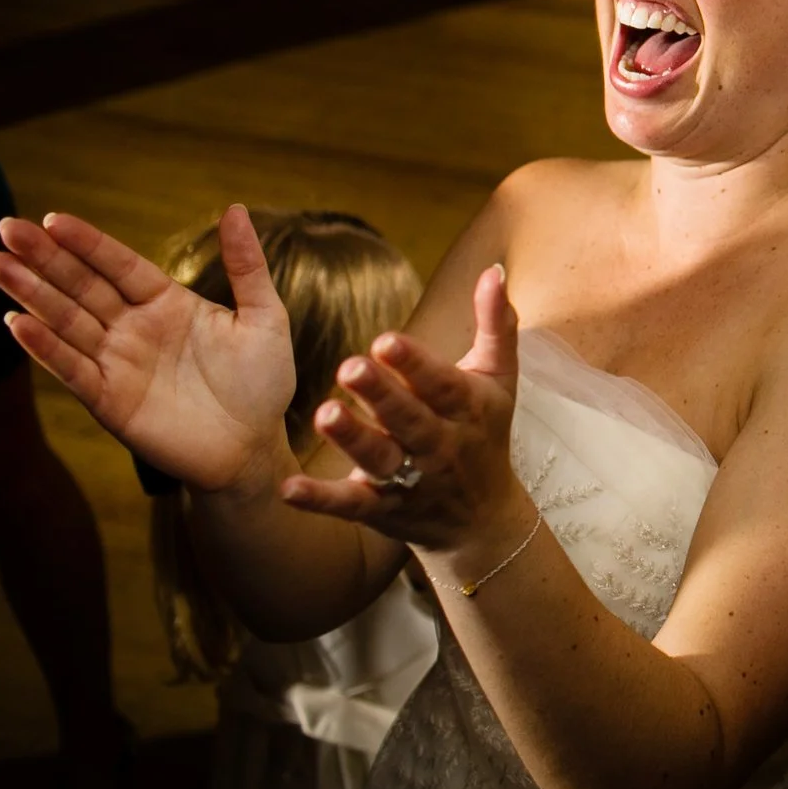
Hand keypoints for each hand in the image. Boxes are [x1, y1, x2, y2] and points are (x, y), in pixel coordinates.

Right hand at [0, 208, 297, 493]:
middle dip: (43, 258)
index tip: (52, 218)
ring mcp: (117, 362)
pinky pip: (70, 369)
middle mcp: (134, 327)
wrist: (253, 448)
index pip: (119, 264)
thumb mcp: (265, 317)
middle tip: (4, 228)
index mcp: (167, 302)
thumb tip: (237, 208)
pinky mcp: (108, 400)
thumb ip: (247, 266)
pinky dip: (43, 348)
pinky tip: (15, 323)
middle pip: (81, 286)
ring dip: (29, 294)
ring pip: (65, 320)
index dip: (87, 242)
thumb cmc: (263, 382)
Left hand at [280, 265, 524, 556]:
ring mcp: (411, 480)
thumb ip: (496, 323)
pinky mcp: (382, 509)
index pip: (441, 383)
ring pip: (379, 459)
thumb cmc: (486, 432)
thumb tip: (493, 270)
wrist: (483, 518)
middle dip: (381, 394)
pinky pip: (351, 505)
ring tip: (324, 414)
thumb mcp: (499, 377)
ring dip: (352, 439)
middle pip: (409, 419)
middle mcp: (440, 444)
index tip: (386, 339)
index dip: (415, 363)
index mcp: (467, 407)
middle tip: (349, 366)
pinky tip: (288, 487)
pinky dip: (320, 499)